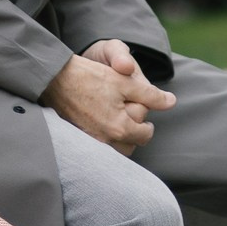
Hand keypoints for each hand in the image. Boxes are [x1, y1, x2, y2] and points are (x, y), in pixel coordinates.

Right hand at [42, 41, 175, 154]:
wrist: (54, 79)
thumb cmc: (90, 77)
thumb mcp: (124, 81)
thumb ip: (151, 95)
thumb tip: (172, 102)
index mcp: (120, 128)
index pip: (146, 134)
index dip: (145, 117)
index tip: (138, 103)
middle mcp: (105, 141)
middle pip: (132, 144)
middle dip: (134, 129)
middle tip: (127, 108)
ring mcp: (91, 142)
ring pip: (117, 148)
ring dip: (121, 134)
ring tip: (115, 113)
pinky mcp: (80, 139)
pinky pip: (101, 146)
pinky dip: (106, 137)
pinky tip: (101, 118)